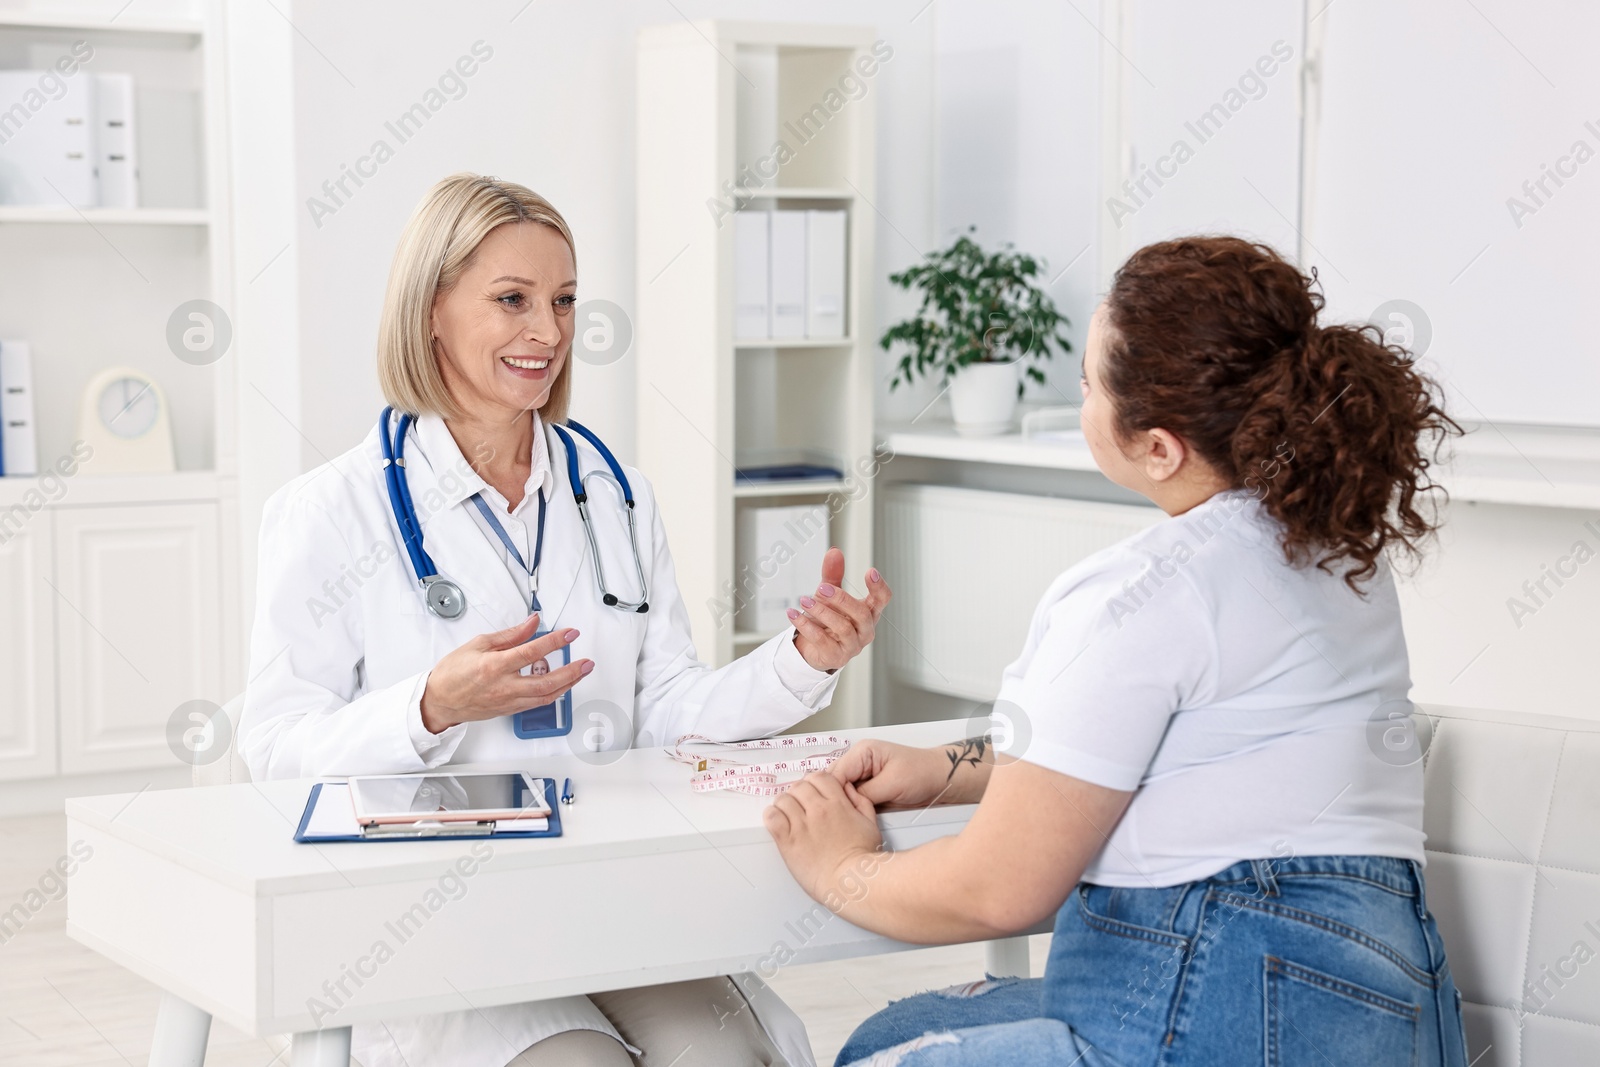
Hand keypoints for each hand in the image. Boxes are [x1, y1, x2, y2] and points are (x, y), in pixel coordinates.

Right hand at [420, 612, 592, 733]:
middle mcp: (504, 687)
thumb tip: (532, 623)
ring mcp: (508, 702)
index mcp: (495, 666)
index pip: (532, 652)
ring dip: (568, 684)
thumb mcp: (479, 644)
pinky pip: (537, 703)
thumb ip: (510, 635)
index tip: (570, 634)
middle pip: (547, 682)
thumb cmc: (453, 673)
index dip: (555, 641)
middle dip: (572, 672)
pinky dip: (553, 693)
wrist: (439, 701)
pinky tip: (562, 685)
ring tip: (581, 672)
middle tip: (587, 662)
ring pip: (546, 696)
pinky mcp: (510, 711)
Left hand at [764, 772, 884, 901]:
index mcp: (838, 804)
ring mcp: (802, 826)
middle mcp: (818, 811)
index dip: (814, 782)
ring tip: (788, 814)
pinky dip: (772, 816)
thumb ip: (860, 801)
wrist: (851, 882)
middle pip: (799, 786)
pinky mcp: (789, 842)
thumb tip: (847, 789)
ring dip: (784, 804)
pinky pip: (772, 818)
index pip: (818, 776)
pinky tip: (778, 823)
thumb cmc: (862, 858)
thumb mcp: (870, 823)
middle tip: (800, 804)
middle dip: (799, 792)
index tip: (813, 791)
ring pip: (783, 799)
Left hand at [789, 547, 891, 672]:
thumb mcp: (829, 595)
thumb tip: (834, 551)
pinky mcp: (836, 657)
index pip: (882, 599)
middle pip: (861, 613)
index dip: (879, 587)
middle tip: (821, 588)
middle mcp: (865, 630)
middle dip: (841, 598)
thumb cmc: (828, 620)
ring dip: (821, 611)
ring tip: (804, 600)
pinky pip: (822, 640)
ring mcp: (853, 646)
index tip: (870, 572)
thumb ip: (833, 575)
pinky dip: (806, 625)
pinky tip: (794, 614)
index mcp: (869, 612)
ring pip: (842, 627)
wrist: (814, 649)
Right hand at [828, 739, 960, 808]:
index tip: (833, 811)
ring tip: (843, 820)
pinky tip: (851, 820)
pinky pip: (851, 801)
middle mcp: (858, 763)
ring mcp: (862, 777)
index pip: (835, 773)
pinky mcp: (867, 790)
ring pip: (840, 793)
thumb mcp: (892, 783)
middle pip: (834, 783)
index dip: (832, 793)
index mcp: (862, 752)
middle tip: (837, 818)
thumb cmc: (922, 774)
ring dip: (842, 806)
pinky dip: (851, 810)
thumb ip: (865, 793)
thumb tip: (845, 804)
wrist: (941, 781)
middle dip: (835, 800)